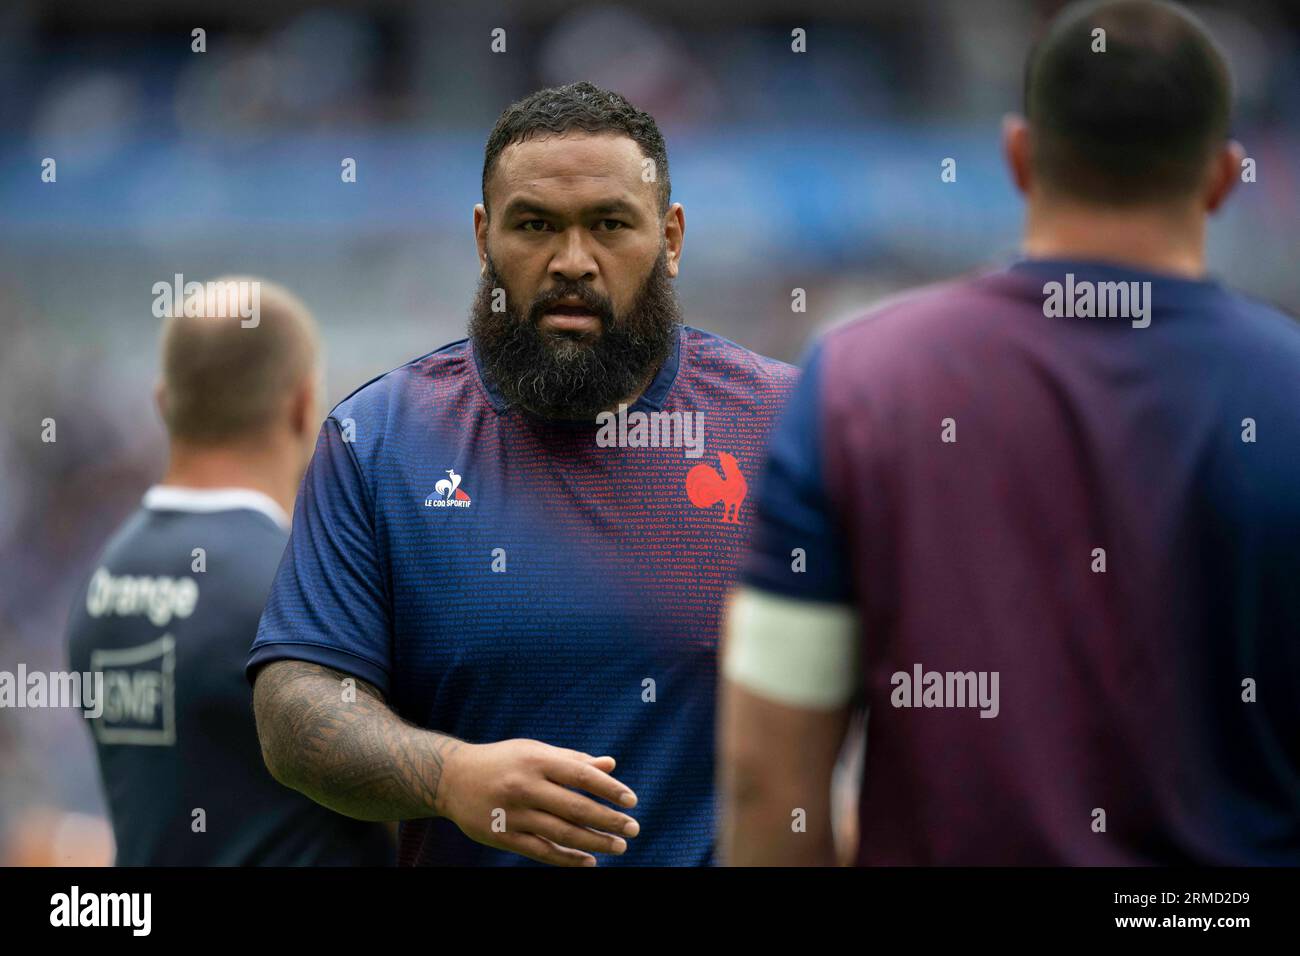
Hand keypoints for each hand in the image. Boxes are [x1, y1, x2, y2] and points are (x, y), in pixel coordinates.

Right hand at [438, 738, 639, 865]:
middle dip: (608, 821)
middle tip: (633, 830)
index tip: (632, 801)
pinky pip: (541, 851)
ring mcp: (512, 813)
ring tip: (618, 847)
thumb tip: (611, 766)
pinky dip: (567, 859)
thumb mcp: (536, 751)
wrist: (451, 778)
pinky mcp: (502, 836)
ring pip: (561, 833)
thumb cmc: (504, 761)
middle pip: (575, 807)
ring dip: (594, 843)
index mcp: (537, 760)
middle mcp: (525, 786)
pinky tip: (588, 861)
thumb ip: (572, 760)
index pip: (581, 775)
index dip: (609, 789)